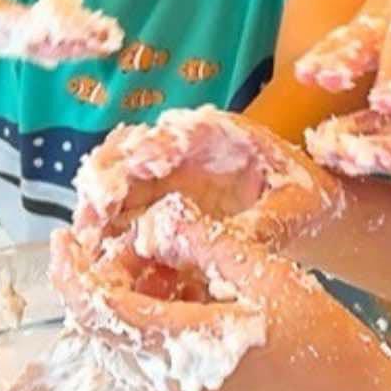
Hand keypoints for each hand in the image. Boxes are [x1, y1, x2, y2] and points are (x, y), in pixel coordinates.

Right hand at [69, 105, 342, 253]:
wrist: (303, 211)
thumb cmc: (304, 200)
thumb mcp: (295, 209)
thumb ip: (264, 222)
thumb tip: (234, 241)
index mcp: (220, 134)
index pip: (172, 135)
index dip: (143, 153)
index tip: (121, 176)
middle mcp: (184, 148)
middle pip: (129, 154)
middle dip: (104, 183)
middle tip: (89, 220)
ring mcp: (166, 174)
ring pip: (116, 183)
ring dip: (96, 210)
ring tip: (85, 243)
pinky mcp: (157, 202)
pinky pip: (123, 213)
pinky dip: (108, 232)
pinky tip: (98, 256)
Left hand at [78, 223, 390, 390]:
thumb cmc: (326, 346)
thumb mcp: (270, 276)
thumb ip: (207, 243)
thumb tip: (157, 220)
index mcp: (178, 352)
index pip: (99, 309)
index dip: (72, 271)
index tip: (64, 236)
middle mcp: (165, 389)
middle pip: (104, 330)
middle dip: (107, 280)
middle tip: (137, 240)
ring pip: (125, 348)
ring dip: (132, 304)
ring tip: (172, 264)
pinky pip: (150, 365)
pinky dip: (153, 327)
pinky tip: (193, 298)